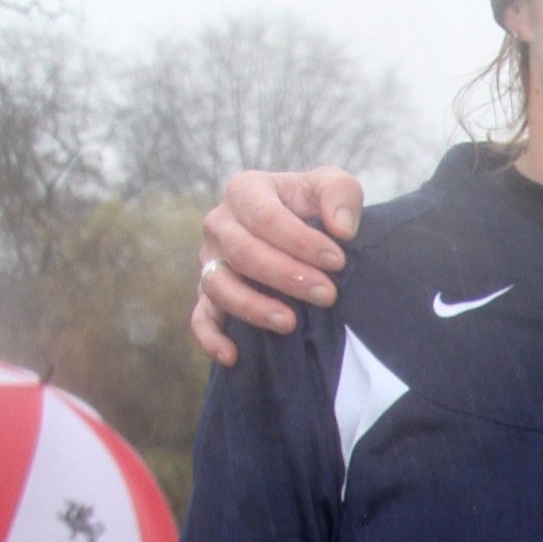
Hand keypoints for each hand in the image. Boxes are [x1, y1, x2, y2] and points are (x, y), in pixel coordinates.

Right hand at [193, 167, 365, 364]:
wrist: (305, 225)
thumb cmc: (317, 205)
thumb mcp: (335, 186)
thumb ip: (341, 195)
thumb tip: (341, 229)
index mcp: (246, 190)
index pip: (266, 217)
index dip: (301, 241)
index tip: (338, 261)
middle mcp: (220, 224)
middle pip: (242, 252)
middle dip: (286, 276)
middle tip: (327, 294)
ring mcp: (210, 261)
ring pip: (218, 286)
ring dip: (253, 307)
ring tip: (290, 323)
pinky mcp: (208, 293)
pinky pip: (200, 317)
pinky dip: (210, 337)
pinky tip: (233, 355)